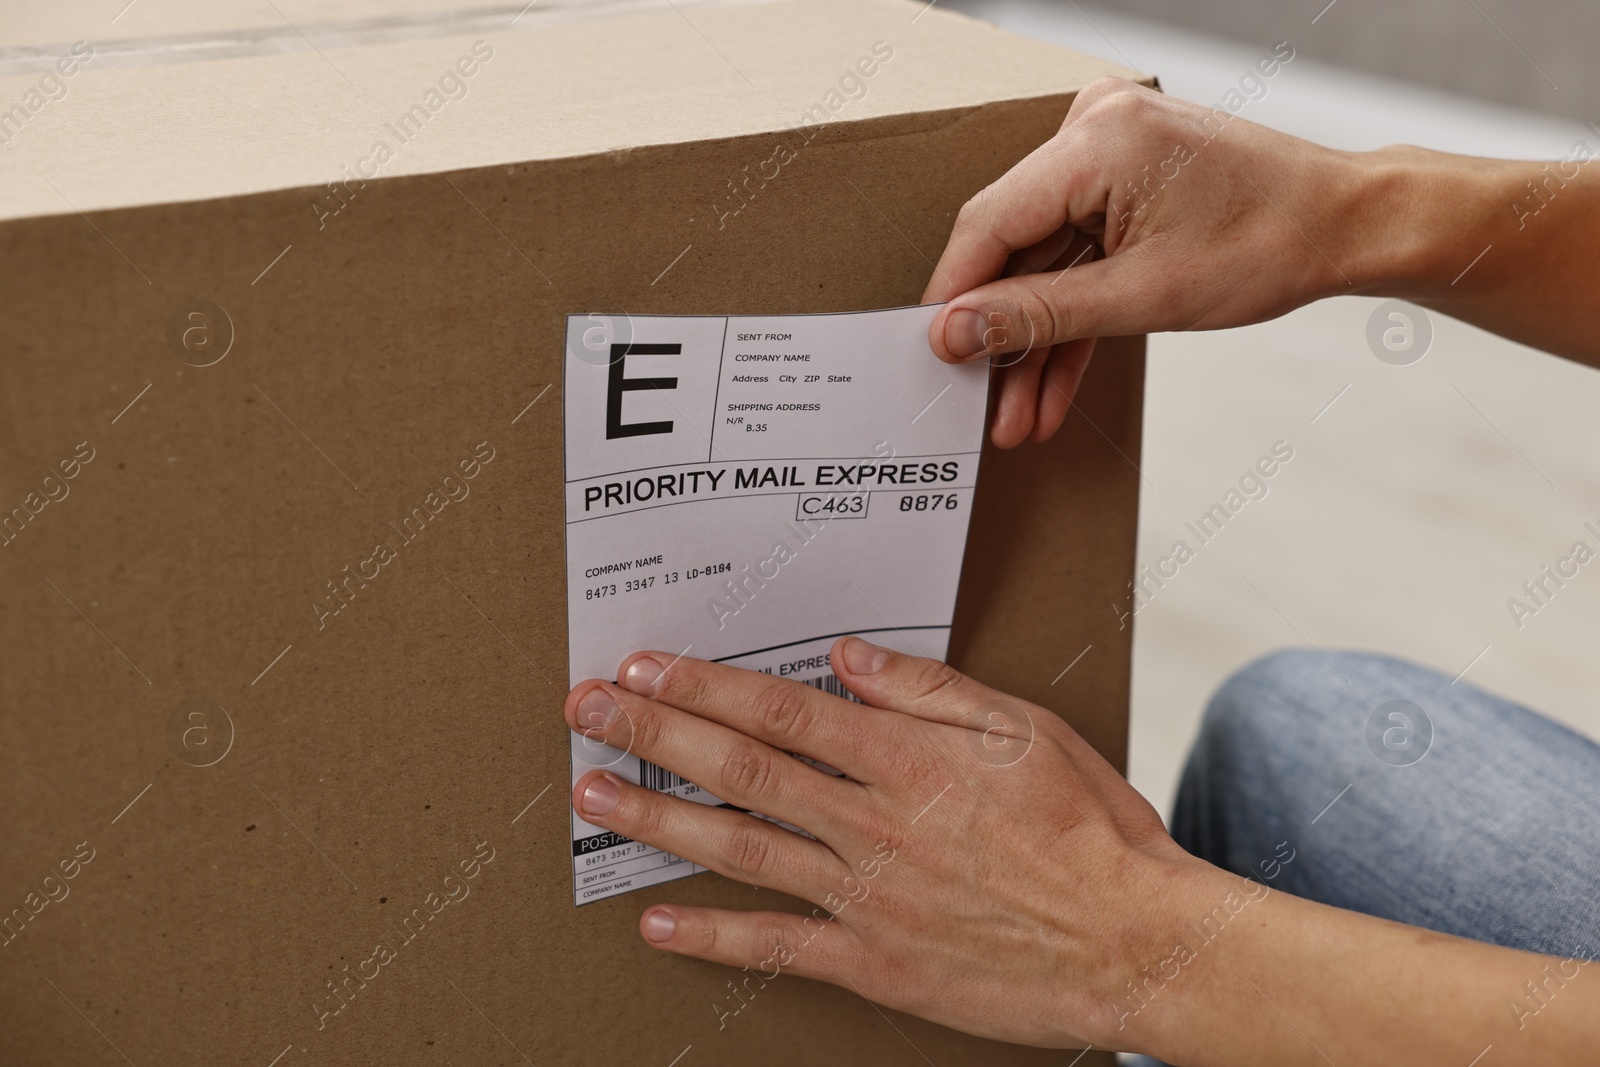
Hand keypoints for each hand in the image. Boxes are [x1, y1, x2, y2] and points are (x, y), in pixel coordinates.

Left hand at [564, 636, 1220, 1048]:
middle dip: (654, 733)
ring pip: (740, 849)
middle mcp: (873, 824)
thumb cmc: (1089, 830)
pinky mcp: (874, 963)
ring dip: (657, 820)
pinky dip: (712, 937)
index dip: (702, 685)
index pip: (780, 712)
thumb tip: (846, 658)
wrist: (1133, 942)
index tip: (645, 664)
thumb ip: (929, 690)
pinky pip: (777, 946)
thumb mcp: (1024, 729)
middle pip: (741, 769)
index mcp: (908, 760)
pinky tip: (655, 925)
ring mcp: (867, 897)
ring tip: (593, 794)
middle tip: (587, 710)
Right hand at [923, 76, 1369, 447]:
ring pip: (1044, 263)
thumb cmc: (1269, 244)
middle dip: (1002, 335)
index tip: (928, 355)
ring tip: (1016, 416)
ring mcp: (1109, 152)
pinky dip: (1070, 318)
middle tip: (975, 402)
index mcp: (1097, 137)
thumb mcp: (1142, 297)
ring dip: (1035, 342)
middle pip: (1013, 246)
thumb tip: (954, 334)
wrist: (1345, 226)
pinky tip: (1049, 388)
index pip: (990, 222)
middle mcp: (1095, 129)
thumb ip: (1036, 316)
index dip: (954, 296)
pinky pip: (1077, 256)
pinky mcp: (1123, 181)